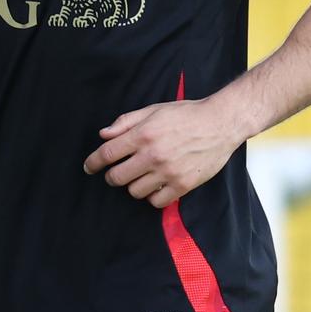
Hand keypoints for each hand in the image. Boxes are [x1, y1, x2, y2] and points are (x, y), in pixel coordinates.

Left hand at [83, 99, 244, 208]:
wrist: (221, 123)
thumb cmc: (187, 114)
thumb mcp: (154, 109)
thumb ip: (126, 122)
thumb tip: (104, 135)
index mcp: (143, 134)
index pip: (107, 154)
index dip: (93, 163)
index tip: (89, 167)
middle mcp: (153, 155)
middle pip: (117, 177)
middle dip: (113, 176)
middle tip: (118, 172)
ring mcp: (168, 172)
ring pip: (134, 191)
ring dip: (134, 185)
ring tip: (142, 176)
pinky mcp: (182, 185)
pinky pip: (156, 202)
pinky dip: (152, 196)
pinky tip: (156, 186)